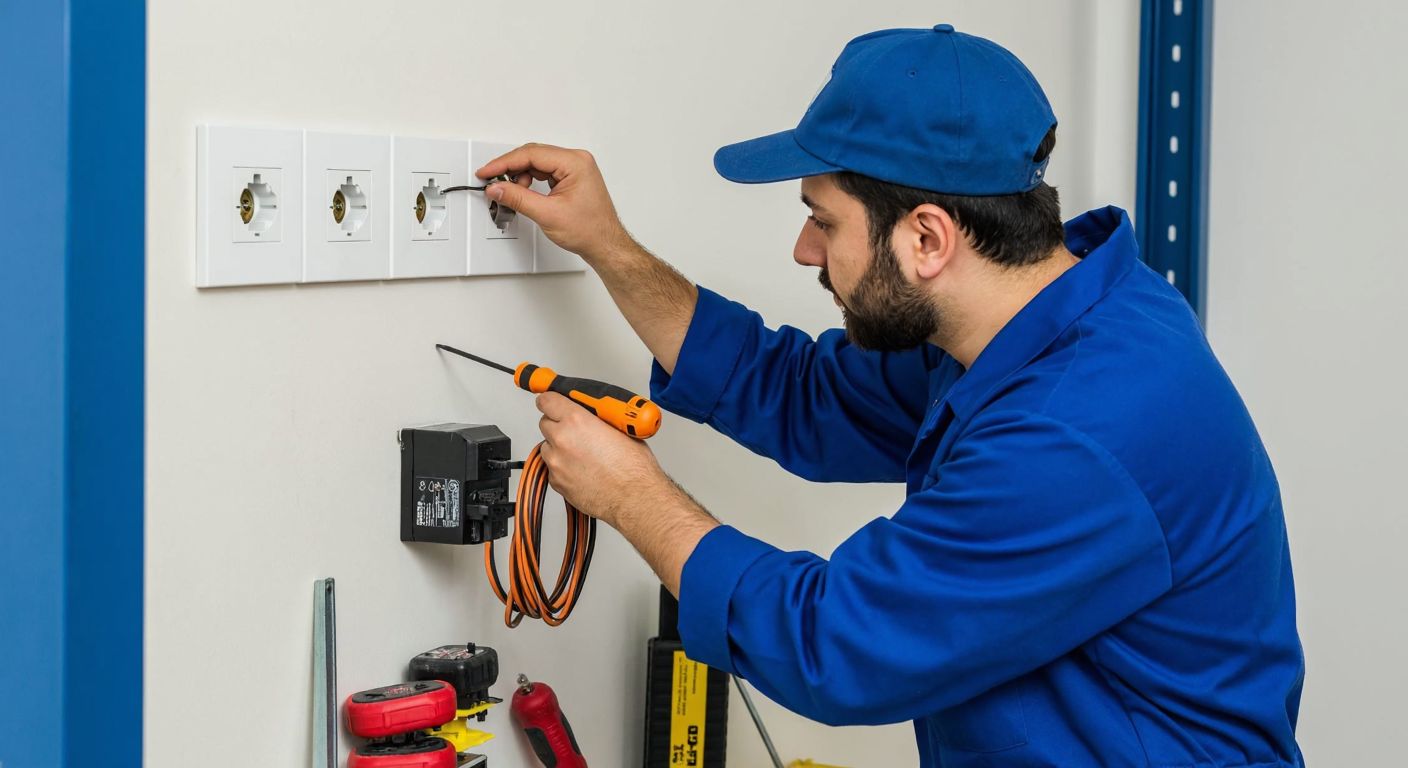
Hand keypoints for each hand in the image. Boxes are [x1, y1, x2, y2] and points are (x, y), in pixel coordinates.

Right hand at [475, 143, 633, 262]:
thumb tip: (497, 188)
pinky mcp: (571, 177)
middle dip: (510, 169)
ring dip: (520, 175)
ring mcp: (575, 168)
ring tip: (510, 192)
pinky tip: (523, 191)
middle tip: (492, 181)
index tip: (487, 172)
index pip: (531, 154)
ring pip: (537, 163)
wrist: (605, 244)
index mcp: (575, 163)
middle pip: (533, 155)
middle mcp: (576, 161)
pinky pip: (545, 171)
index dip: (504, 163)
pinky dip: (530, 180)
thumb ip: (518, 198)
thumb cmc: (590, 231)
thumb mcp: (547, 214)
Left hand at [535, 392, 666, 526]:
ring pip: (547, 447)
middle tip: (575, 430)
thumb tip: (594, 416)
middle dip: (558, 424)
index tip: (552, 401)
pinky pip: (552, 469)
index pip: (547, 401)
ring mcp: (557, 463)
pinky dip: (563, 467)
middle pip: (545, 423)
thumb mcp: (620, 429)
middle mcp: (562, 440)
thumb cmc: (633, 468)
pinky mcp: (557, 482)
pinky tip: (582, 469)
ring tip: (581, 453)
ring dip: (559, 447)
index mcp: (577, 421)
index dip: (550, 400)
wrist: (634, 498)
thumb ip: (599, 419)